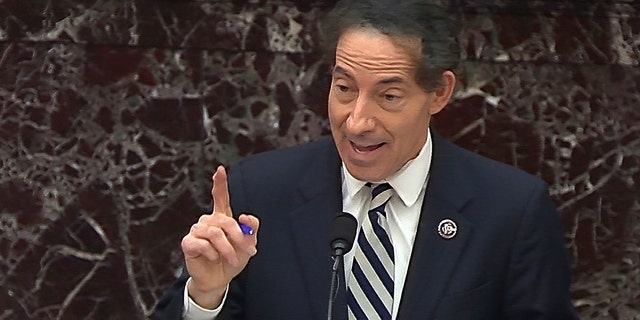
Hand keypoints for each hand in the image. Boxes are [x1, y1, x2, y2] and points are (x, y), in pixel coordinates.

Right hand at [181, 166, 258, 308]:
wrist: (220, 279)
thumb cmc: (233, 258)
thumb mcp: (248, 244)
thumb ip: (251, 228)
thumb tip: (244, 216)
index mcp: (222, 217)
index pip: (220, 197)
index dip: (220, 183)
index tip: (220, 170)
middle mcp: (208, 221)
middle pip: (225, 221)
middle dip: (239, 237)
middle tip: (249, 251)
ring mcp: (197, 230)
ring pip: (215, 233)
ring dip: (227, 249)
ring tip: (232, 259)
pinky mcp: (188, 242)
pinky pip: (203, 244)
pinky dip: (212, 253)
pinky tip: (213, 258)